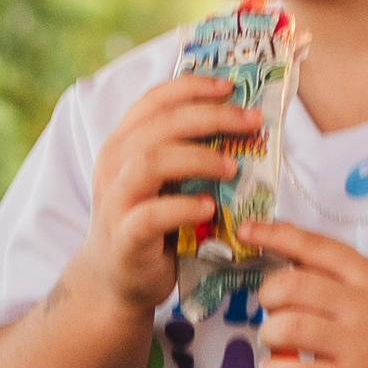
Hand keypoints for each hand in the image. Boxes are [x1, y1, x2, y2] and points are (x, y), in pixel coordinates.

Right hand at [63, 73, 263, 324]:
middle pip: (161, 125)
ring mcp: (116, 202)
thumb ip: (187, 152)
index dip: (193, 87)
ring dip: (199, 159)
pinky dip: (184, 208)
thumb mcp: (164, 180)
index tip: (231, 87)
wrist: (117, 279)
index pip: (154, 101)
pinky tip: (209, 209)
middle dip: (212, 118)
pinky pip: (151, 216)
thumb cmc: (152, 224)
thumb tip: (243, 122)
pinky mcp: (124, 238)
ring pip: (151, 162)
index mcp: (124, 144)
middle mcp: (114, 166)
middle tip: (253, 122)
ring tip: (234, 168)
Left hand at [249, 220, 367, 367]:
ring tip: (276, 341)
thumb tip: (286, 247)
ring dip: (269, 333)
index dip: (278, 236)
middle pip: (295, 285)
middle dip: (269, 294)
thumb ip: (336, 274)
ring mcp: (356, 345)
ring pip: (290, 326)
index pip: (318, 248)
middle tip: (272, 309)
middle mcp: (363, 306)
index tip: (246, 231)